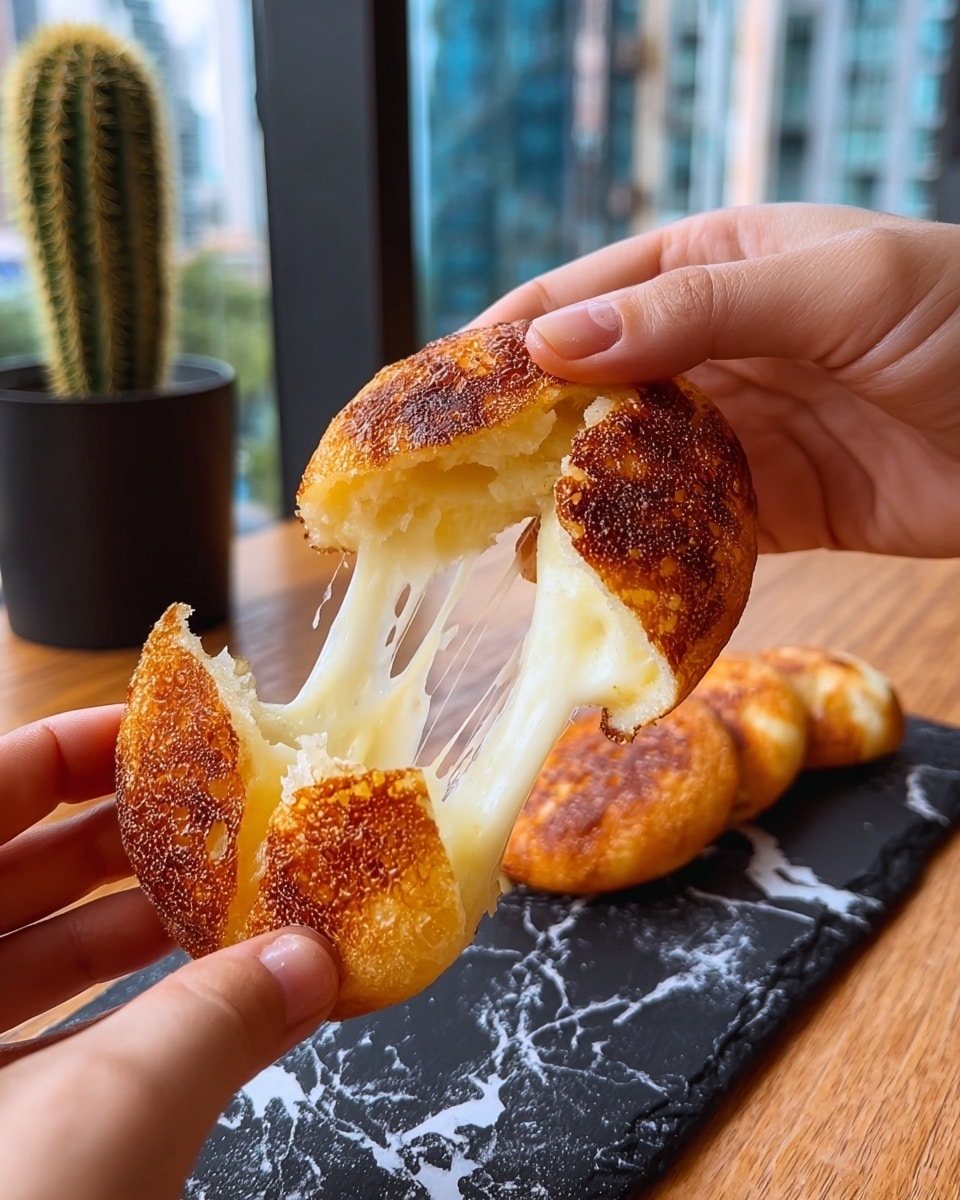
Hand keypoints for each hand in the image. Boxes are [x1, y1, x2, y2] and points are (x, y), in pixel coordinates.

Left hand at [0, 707, 339, 1199]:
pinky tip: (207, 1001)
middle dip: (133, 841)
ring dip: (141, 928)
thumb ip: (221, 1019)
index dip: (76, 748)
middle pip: (13, 870)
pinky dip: (123, 1012)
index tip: (175, 734)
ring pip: (30, 958)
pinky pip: (41, 1040)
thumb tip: (316, 957)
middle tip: (234, 821)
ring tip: (241, 906)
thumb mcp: (106, 1122)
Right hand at [476, 203, 959, 556]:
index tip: (438, 397)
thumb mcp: (831, 289)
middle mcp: (710, 345)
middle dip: (519, 435)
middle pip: (587, 390)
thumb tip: (554, 343)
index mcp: (711, 263)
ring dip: (566, 502)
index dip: (506, 345)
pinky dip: (634, 551)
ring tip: (503, 542)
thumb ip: (693, 311)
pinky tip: (586, 577)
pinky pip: (680, 528)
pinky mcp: (762, 506)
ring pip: (622, 465)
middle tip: (450, 484)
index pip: (582, 299)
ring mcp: (732, 429)